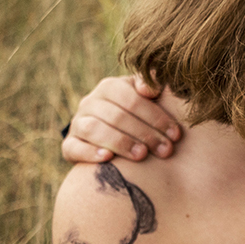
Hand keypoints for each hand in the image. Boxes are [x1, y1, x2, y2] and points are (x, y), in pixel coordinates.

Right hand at [61, 75, 183, 162]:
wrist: (112, 133)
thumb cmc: (138, 114)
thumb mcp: (147, 97)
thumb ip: (152, 85)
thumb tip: (149, 89)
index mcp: (110, 86)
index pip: (132, 99)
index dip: (156, 116)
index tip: (175, 134)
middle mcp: (90, 102)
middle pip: (117, 116)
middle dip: (145, 133)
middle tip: (165, 150)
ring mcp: (77, 123)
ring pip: (94, 129)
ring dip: (120, 142)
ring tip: (142, 155)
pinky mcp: (69, 145)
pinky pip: (74, 147)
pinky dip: (90, 152)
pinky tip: (108, 158)